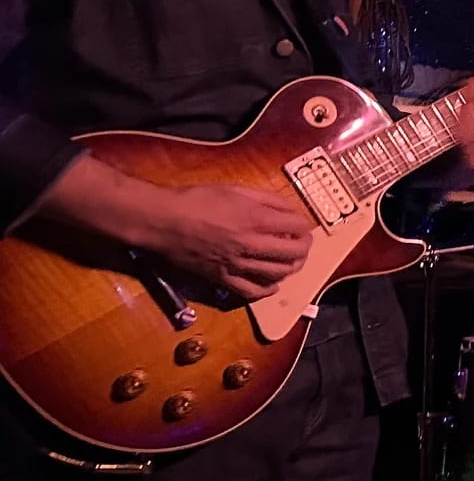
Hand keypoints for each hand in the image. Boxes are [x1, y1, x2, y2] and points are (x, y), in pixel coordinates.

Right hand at [137, 183, 312, 300]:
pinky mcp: (222, 278)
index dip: (303, 226)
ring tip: (291, 261)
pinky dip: (267, 289)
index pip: (297, 227)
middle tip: (302, 244)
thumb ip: (266, 199)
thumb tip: (289, 208)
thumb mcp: (235, 189)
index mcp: (256, 219)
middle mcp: (251, 244)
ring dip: (290, 268)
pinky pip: (252, 291)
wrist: (163, 220)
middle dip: (303, 248)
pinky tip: (272, 284)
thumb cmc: (197, 200)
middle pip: (293, 253)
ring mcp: (237, 264)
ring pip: (277, 273)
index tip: (300, 225)